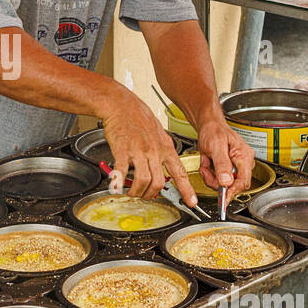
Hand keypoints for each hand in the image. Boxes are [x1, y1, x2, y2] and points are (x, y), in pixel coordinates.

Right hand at [98, 86, 197, 205]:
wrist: (121, 104)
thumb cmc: (137, 117)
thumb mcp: (158, 133)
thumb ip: (161, 150)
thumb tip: (162, 165)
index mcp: (165, 148)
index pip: (180, 173)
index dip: (187, 190)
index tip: (192, 202)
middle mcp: (155, 151)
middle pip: (160, 182)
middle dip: (152, 194)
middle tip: (145, 196)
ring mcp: (139, 151)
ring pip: (144, 181)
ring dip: (137, 192)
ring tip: (131, 192)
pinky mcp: (123, 150)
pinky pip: (123, 172)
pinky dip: (119, 183)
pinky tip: (116, 186)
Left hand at [195, 116, 254, 196]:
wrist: (209, 126)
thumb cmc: (214, 131)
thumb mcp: (216, 146)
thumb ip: (222, 164)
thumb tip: (226, 182)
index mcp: (244, 156)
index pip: (243, 181)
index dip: (233, 191)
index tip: (223, 199)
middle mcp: (243, 163)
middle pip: (233, 185)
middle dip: (217, 181)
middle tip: (206, 171)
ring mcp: (236, 167)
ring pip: (224, 184)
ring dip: (211, 177)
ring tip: (206, 164)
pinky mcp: (228, 169)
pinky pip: (219, 179)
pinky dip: (210, 174)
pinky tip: (208, 164)